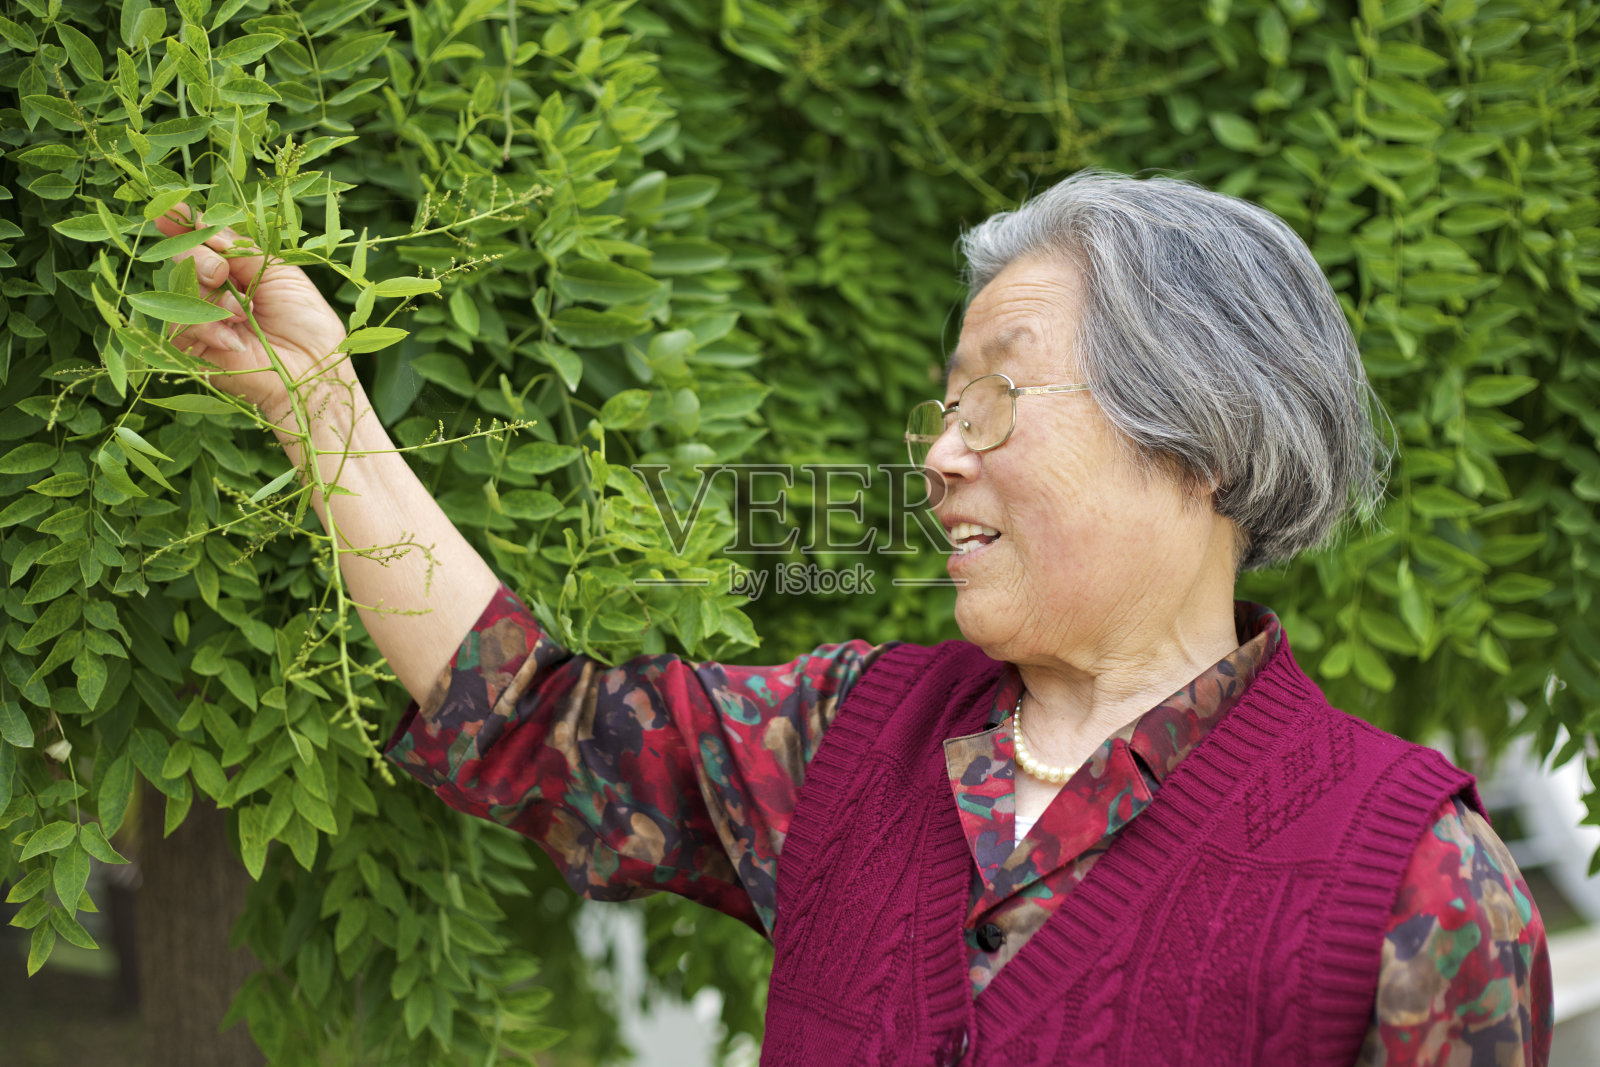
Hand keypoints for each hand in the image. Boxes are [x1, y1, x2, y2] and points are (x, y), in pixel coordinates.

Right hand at [153, 205, 352, 428]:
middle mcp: (217, 290)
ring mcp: (204, 318)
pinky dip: (207, 328)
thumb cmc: (308, 324)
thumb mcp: (281, 275)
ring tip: (242, 317)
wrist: (314, 371)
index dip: (184, 224)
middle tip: (221, 274)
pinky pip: (179, 327)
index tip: (171, 211)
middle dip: (200, 258)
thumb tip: (203, 222)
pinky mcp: (195, 349)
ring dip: (211, 299)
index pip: (205, 240)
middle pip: (184, 258)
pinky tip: (234, 339)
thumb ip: (241, 250)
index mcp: (239, 270)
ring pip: (178, 290)